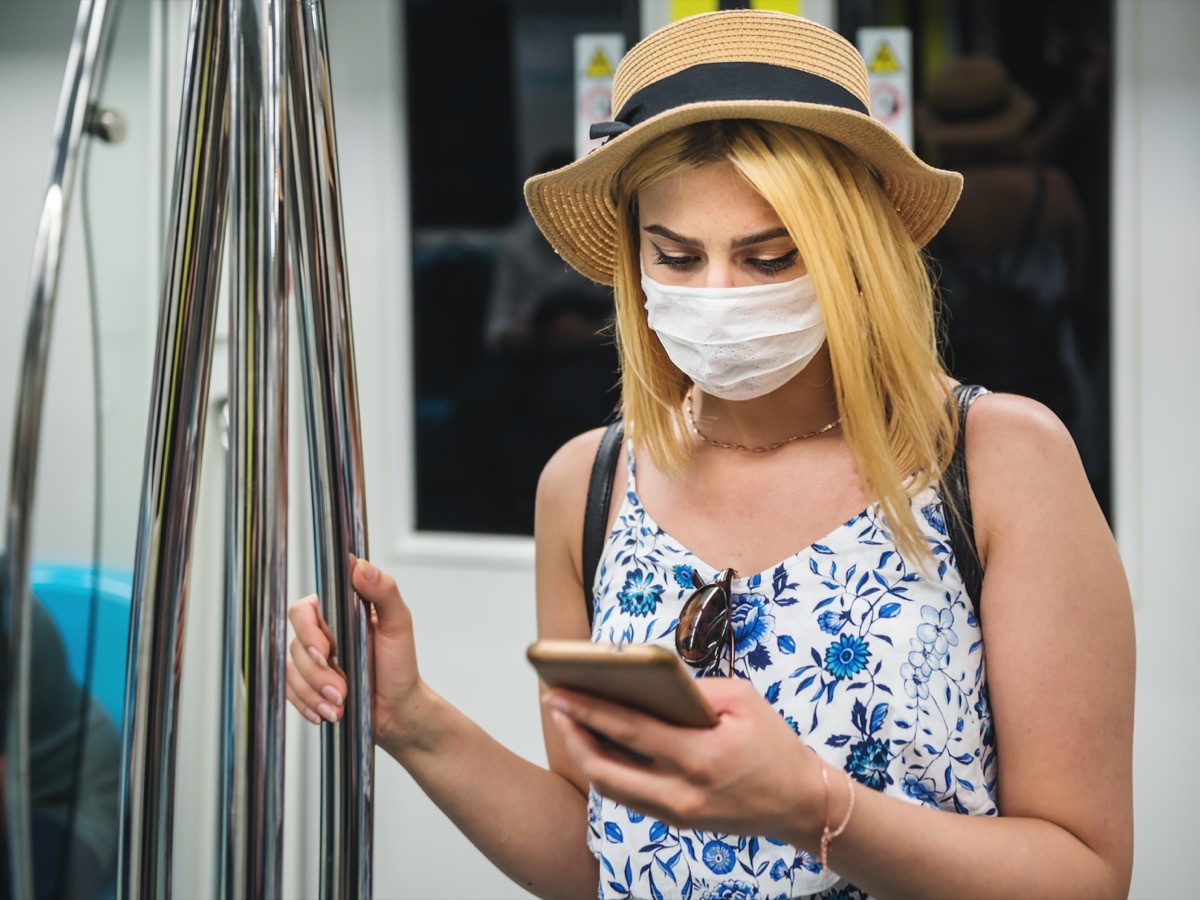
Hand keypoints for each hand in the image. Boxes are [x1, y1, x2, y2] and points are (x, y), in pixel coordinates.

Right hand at [286, 558, 422, 744]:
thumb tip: (361, 566)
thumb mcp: (398, 624)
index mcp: (339, 611)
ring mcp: (312, 659)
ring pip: (290, 671)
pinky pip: (289, 691)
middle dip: (315, 672)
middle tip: (340, 689)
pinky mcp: (307, 684)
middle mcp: (322, 632)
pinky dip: (306, 704)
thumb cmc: (400, 665)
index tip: (326, 652)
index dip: (308, 631)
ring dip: (314, 692)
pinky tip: (326, 712)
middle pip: (294, 644)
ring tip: (340, 704)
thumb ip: (384, 592)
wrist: (398, 709)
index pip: (304, 610)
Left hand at [545, 677, 823, 845]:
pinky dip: (609, 769)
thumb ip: (694, 689)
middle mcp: (682, 793)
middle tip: (554, 705)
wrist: (801, 803)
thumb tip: (650, 682)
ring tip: (570, 722)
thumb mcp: (743, 699)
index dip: (589, 710)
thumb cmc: (774, 744)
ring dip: (585, 754)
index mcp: (700, 757)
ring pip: (612, 788)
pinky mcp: (677, 821)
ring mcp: (677, 813)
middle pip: (606, 769)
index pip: (630, 730)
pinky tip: (598, 744)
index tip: (559, 691)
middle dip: (572, 735)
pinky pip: (630, 795)